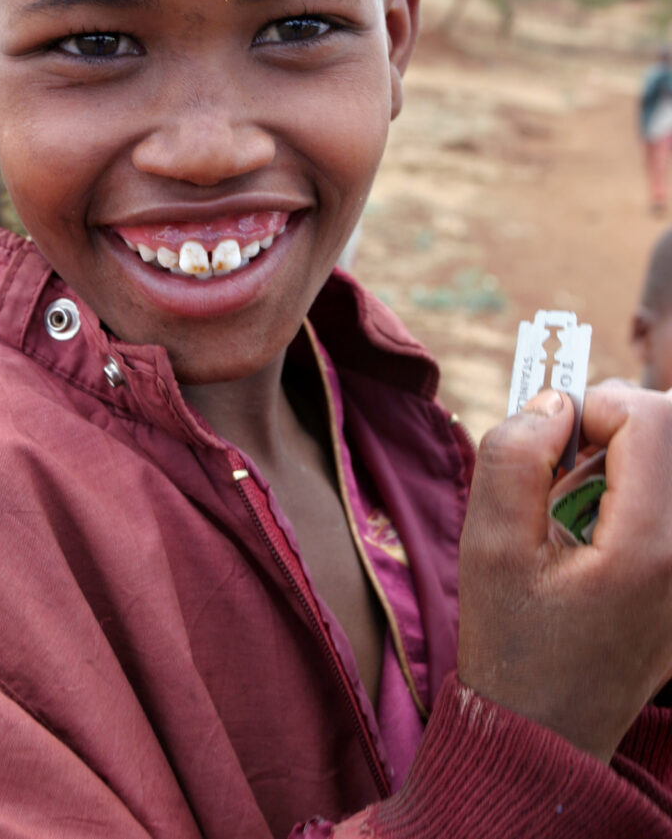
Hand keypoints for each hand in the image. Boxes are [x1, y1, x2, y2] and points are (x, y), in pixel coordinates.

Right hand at [457, 382, 671, 761]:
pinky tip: (601, 523)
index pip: (649, 420)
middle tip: (566, 461)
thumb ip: (514, 455)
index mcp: (646, 547)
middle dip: (618, 422)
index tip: (552, 438)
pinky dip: (641, 486)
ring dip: (630, 454)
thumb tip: (554, 403)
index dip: (594, 405)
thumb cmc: (511, 642)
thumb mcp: (488, 545)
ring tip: (579, 501)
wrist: (546, 734)